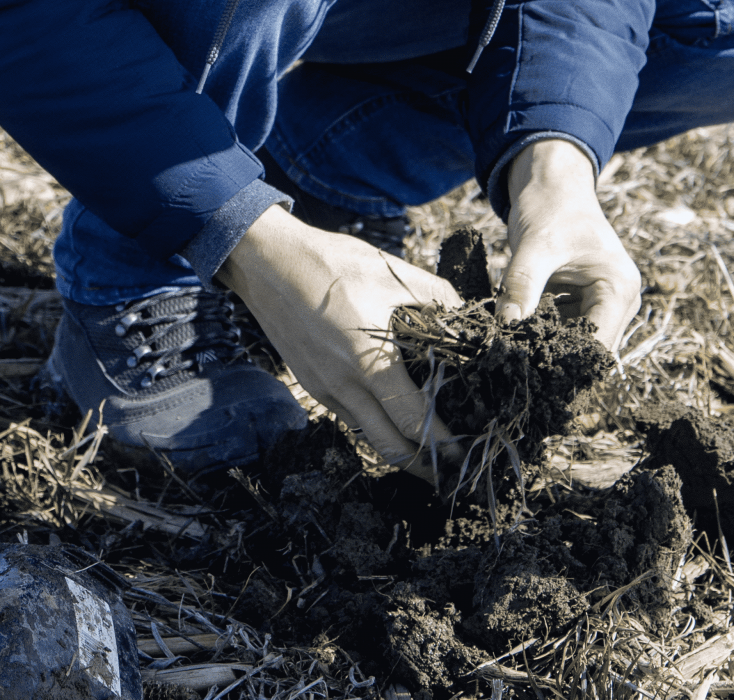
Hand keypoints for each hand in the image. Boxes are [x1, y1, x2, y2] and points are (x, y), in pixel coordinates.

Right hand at [218, 207, 466, 473]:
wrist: (267, 264)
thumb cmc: (329, 264)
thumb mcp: (388, 271)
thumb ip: (434, 293)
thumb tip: (466, 312)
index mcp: (369, 361)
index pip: (412, 420)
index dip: (442, 442)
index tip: (464, 451)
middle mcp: (344, 385)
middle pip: (389, 447)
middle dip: (423, 466)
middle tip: (451, 470)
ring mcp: (324, 389)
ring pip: (367, 436)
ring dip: (398, 449)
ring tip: (427, 453)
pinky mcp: (312, 384)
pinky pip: (349, 417)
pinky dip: (375, 427)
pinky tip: (392, 419)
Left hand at [498, 139, 640, 353]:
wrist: (552, 186)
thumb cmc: (550, 208)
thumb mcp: (534, 247)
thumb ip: (522, 286)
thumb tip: (506, 327)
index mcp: (620, 288)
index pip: (597, 346)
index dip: (566, 361)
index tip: (528, 366)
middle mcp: (622, 300)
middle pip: (589, 349)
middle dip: (554, 355)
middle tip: (516, 360)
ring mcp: (606, 304)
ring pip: (575, 343)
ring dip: (548, 344)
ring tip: (515, 343)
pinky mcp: (587, 304)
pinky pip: (566, 330)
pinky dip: (544, 330)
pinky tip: (521, 327)